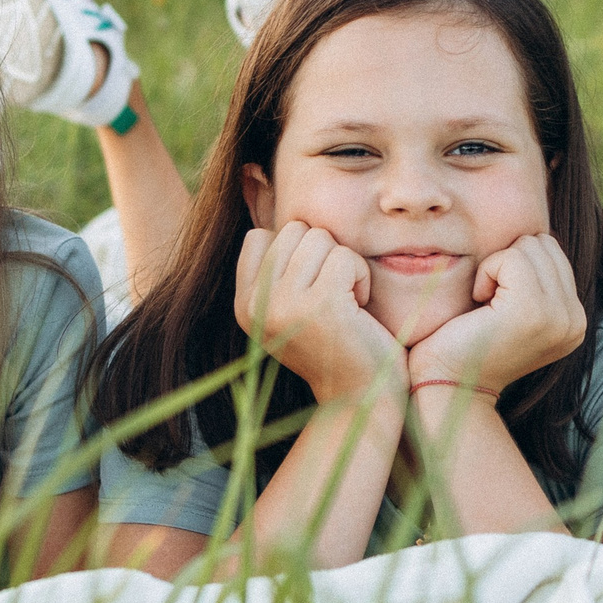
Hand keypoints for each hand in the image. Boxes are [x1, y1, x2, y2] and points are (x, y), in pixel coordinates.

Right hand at [234, 222, 400, 402]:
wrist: (359, 398)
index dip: (294, 251)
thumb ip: (275, 269)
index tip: (309, 287)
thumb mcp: (288, 308)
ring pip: (320, 238)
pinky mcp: (322, 304)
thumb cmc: (333, 346)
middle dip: (322, 254)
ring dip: (343, 264)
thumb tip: (277, 203)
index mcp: (242, 306)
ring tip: (344, 301)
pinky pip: (345, 256)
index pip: (258, 236)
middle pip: (293, 230)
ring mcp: (286, 305)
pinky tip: (358, 307)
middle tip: (332, 295)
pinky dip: (360, 277)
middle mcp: (257, 305)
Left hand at [405, 234, 589, 397]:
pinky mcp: (534, 310)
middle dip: (508, 263)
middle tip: (489, 304)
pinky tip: (478, 304)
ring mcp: (559, 316)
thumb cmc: (465, 344)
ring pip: (530, 247)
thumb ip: (535, 281)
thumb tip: (536, 234)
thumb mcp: (512, 311)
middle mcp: (576, 321)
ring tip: (485, 306)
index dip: (515, 265)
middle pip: (544, 245)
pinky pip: (511, 257)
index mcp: (575, 321)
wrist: (446, 385)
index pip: (554, 253)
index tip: (497, 304)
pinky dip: (486, 273)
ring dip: (496, 268)